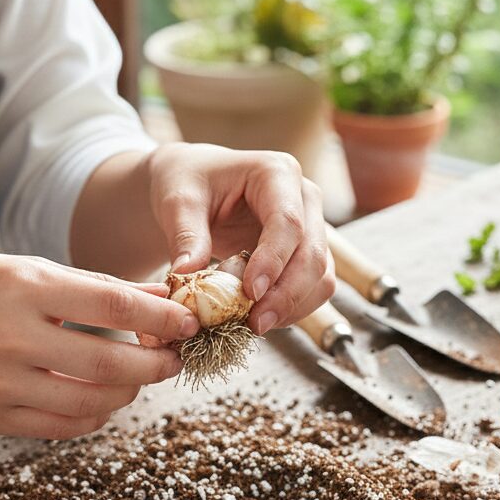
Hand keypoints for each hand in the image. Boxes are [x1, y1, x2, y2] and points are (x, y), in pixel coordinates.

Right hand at [0, 252, 197, 439]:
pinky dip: (95, 416)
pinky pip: (62, 427)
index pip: (112, 307)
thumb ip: (91, 286)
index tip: (188, 321)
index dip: (161, 317)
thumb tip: (158, 295)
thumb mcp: (21, 268)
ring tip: (140, 376)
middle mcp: (9, 338)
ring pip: (91, 404)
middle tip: (175, 358)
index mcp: (20, 288)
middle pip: (110, 365)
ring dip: (130, 393)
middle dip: (157, 364)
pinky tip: (104, 399)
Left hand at [147, 144, 335, 333]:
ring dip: (294, 307)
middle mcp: (304, 198)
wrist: (195, 187)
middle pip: (313, 253)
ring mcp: (311, 227)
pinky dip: (292, 309)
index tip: (250, 293)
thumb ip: (185, 234)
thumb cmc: (188, 184)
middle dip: (287, 294)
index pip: (288, 222)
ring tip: (255, 325)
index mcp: (277, 173)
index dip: (274, 261)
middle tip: (255, 323)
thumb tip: (187, 273)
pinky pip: (313, 288)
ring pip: (322, 275)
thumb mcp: (178, 202)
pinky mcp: (306, 253)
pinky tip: (261, 319)